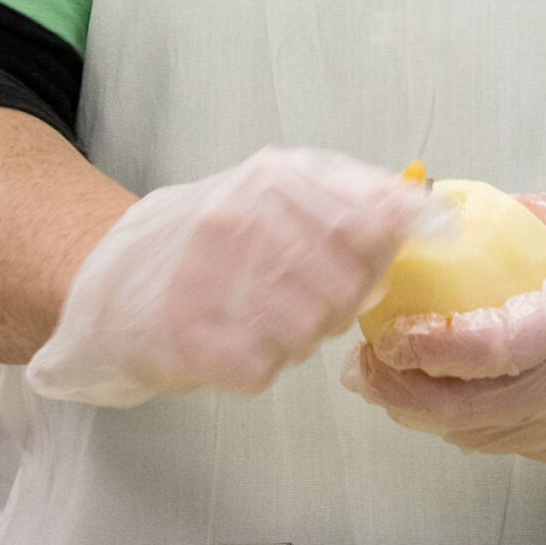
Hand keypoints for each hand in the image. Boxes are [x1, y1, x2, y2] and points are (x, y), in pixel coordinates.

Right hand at [27, 147, 441, 406]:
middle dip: (338, 301)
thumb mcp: (282, 190)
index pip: (371, 219)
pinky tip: (234, 339)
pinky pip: (264, 368)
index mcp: (274, 176)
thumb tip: (434, 212)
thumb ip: (359, 196)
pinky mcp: (187, 339)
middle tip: (304, 296)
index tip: (382, 263)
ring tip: (265, 317)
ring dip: (300, 335)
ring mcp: (210, 278)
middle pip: (347, 285)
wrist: (111, 276)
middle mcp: (241, 218)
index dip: (384, 252)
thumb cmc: (215, 235)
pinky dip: (260, 363)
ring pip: (311, 330)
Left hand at [343, 195, 545, 476]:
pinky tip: (456, 396)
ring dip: (428, 411)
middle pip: (463, 410)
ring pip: (481, 436)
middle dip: (400, 389)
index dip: (427, 345)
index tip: (389, 327)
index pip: (485, 350)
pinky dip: (476, 423)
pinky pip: (514, 444)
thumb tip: (490, 205)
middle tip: (363, 359)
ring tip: (389, 379)